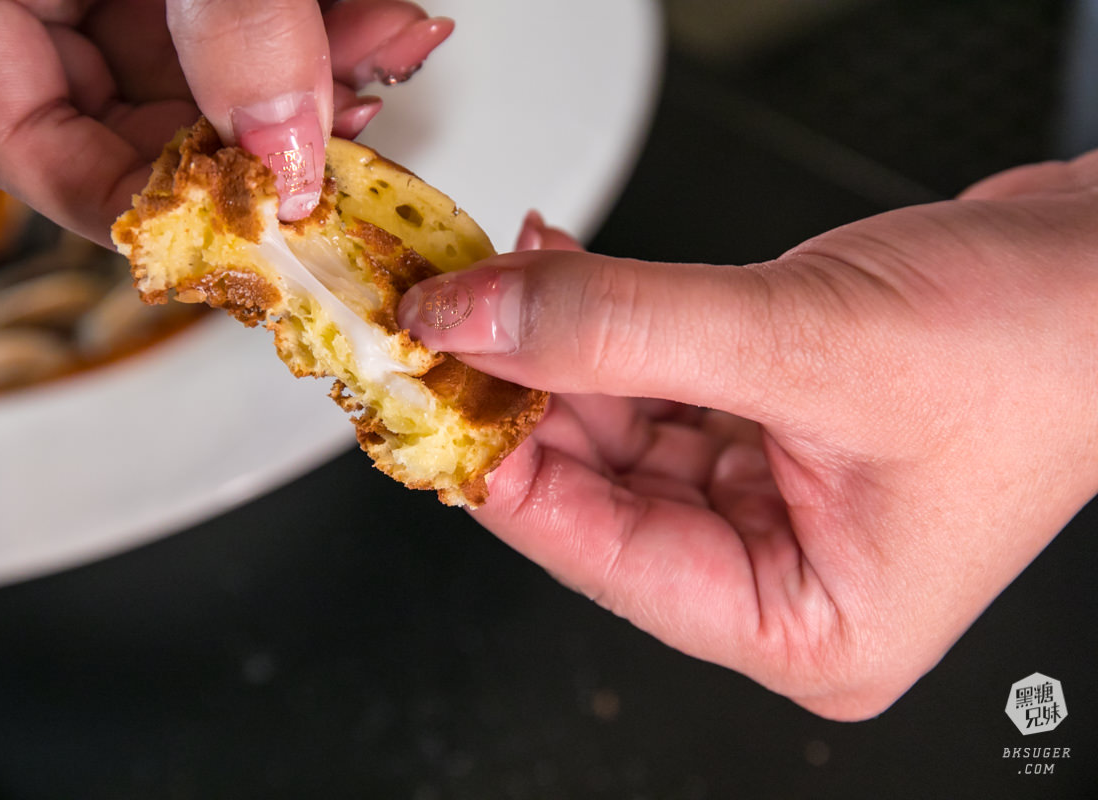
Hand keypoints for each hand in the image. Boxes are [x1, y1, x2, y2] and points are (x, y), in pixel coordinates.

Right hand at [0, 0, 450, 242]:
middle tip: (357, 145)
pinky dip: (315, 22)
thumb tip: (287, 148)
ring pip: (208, 66)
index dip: (149, 207)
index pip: (31, 150)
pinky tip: (381, 20)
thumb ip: (225, 17)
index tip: (257, 226)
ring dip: (316, 74)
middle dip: (270, 136)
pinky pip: (237, 14)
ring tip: (396, 49)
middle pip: (141, 117)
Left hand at [397, 152, 1097, 719]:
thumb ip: (623, 331)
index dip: (501, 467)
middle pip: (601, 492)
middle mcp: (782, 576)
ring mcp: (775, 502)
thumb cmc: (1044, 345)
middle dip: (526, 396)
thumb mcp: (805, 342)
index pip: (602, 557)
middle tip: (451, 322)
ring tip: (498, 282)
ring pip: (621, 430)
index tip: (428, 395)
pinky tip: (561, 275)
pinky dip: (609, 330)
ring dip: (560, 351)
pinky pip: (660, 385)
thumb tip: (484, 325)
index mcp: (802, 626)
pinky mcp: (773, 429)